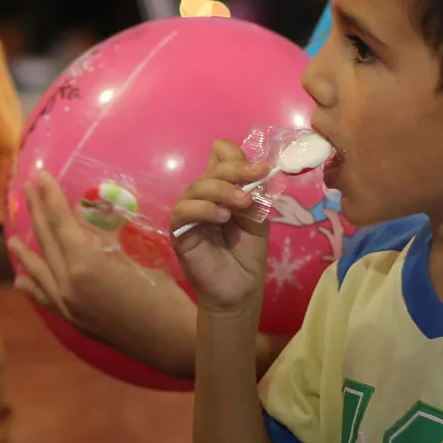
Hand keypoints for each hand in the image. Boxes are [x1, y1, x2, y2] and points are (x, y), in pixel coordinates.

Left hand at [10, 171, 196, 375]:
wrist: (170, 338)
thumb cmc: (162, 289)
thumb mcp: (136, 251)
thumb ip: (106, 232)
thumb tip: (83, 211)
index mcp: (84, 261)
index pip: (60, 221)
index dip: (50, 196)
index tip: (40, 175)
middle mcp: (68, 283)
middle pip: (47, 240)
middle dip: (36, 212)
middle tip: (25, 189)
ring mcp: (68, 303)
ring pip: (40, 271)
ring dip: (26, 253)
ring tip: (11, 239)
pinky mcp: (73, 319)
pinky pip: (46, 299)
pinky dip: (33, 287)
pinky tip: (21, 281)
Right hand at [169, 140, 271, 316]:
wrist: (240, 288)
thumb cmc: (247, 253)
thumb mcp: (258, 218)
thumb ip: (255, 196)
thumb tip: (255, 174)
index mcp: (223, 186)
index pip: (221, 155)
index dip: (239, 157)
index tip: (263, 169)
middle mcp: (204, 193)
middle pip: (214, 167)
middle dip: (238, 169)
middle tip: (258, 176)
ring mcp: (190, 210)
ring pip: (199, 186)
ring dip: (224, 190)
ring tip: (244, 203)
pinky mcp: (179, 229)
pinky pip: (185, 209)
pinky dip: (205, 208)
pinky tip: (223, 217)